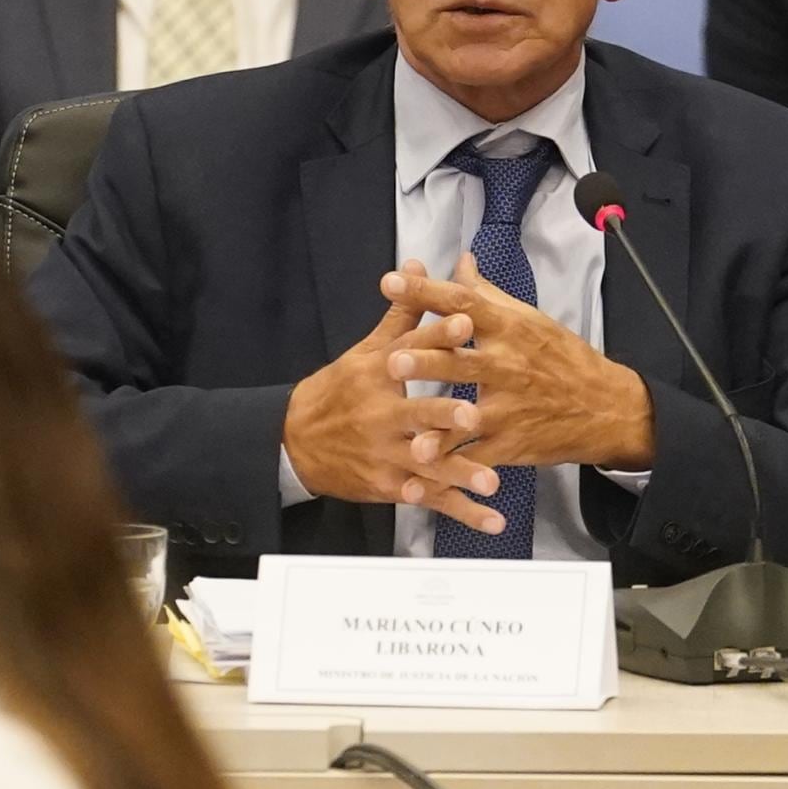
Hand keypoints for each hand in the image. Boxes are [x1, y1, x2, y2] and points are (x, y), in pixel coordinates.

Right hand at [280, 262, 508, 531]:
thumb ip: (401, 313)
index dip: (438, 334)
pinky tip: (491, 521)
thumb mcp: (366, 350)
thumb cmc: (338, 391)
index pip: (411, 350)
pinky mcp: (390, 486)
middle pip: (415, 412)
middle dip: (444, 414)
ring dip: (461, 474)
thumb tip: (416, 267)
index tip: (467, 322)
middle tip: (474, 415)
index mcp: (379, 374)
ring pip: (427, 464)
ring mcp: (385, 454)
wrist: (294, 442)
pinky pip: (431, 500)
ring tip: (493, 482)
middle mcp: (381, 414)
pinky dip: (462, 512)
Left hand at [382, 263, 656, 474]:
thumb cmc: (563, 358)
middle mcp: (507, 365)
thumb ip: (487, 293)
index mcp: (508, 328)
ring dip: (437, 424)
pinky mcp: (512, 443)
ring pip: (467, 415)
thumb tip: (461, 261)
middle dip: (427, 362)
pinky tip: (425, 469)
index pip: (463, 303)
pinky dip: (452, 465)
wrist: (607, 408)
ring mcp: (509, 408)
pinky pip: (476, 455)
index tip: (391, 281)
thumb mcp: (530, 319)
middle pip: (461, 361)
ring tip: (411, 433)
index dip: (426, 292)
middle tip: (393, 361)